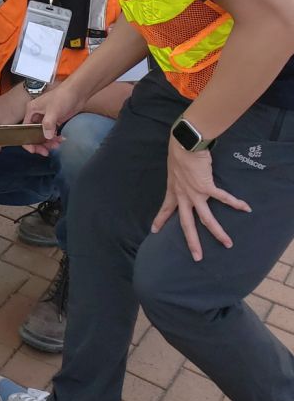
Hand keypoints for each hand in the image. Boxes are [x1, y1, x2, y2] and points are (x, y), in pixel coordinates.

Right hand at [23, 85, 76, 156]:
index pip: (24, 129)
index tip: (34, 150)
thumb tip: (46, 137)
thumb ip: (48, 124)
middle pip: (33, 134)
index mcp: (31, 111)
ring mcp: (45, 118)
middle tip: (46, 152)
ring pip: (42, 134)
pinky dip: (55, 138)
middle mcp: (36, 115)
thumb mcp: (53, 110)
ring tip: (57, 144)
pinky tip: (61, 139)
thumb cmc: (62, 98)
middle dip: (39, 144)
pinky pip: (51, 132)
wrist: (77, 92)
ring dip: (49, 142)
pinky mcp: (54, 120)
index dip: (27, 141)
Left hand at [151, 141, 250, 260]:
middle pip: (186, 223)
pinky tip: (245, 208)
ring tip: (228, 243)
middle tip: (197, 257)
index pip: (165, 209)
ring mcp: (196, 193)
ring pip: (207, 218)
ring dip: (218, 232)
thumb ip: (178, 176)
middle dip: (192, 241)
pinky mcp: (207, 187)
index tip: (154, 231)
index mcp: (173, 190)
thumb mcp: (173, 167)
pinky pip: (223, 197)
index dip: (160, 220)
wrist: (184, 143)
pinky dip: (235, 203)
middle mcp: (183, 196)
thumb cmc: (179, 151)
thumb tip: (183, 175)